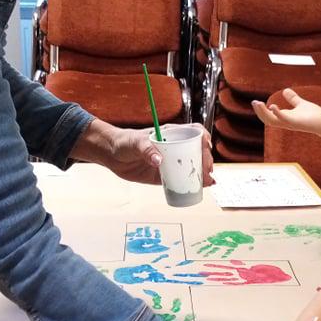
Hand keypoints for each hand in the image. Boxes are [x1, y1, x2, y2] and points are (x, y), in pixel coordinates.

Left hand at [74, 120, 213, 185]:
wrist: (111, 155)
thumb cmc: (124, 142)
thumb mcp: (135, 143)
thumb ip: (147, 150)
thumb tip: (159, 161)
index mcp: (171, 134)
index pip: (194, 132)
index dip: (203, 138)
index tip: (206, 147)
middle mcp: (175, 148)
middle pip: (197, 151)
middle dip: (206, 160)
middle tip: (207, 170)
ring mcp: (171, 162)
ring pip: (192, 167)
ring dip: (204, 174)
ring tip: (209, 182)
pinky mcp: (165, 176)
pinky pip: (181, 180)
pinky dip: (193, 184)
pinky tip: (202, 188)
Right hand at [252, 88, 320, 135]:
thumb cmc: (314, 115)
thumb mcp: (300, 104)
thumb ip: (292, 98)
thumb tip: (285, 90)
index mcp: (285, 117)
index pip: (269, 116)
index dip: (261, 110)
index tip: (255, 102)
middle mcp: (285, 122)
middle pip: (267, 119)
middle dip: (259, 111)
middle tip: (254, 102)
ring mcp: (289, 123)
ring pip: (271, 121)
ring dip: (263, 113)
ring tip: (258, 103)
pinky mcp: (295, 123)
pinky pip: (283, 119)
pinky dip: (277, 113)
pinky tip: (273, 106)